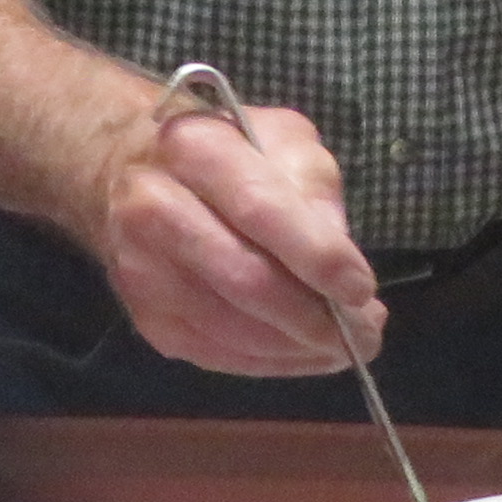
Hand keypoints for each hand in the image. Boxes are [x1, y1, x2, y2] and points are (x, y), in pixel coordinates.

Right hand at [89, 91, 378, 374]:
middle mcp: (155, 208)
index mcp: (194, 148)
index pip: (260, 208)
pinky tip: (304, 353)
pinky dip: (269, 361)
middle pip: (244, 280)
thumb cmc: (229, 153)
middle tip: (367, 334)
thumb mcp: (281, 139)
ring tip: (346, 345)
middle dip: (313, 317)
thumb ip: (314, 187)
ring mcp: (142, 269)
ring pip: (230, 328)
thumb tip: (340, 261)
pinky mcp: (145, 316)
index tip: (361, 288)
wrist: (133, 174)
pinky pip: (215, 353)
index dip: (316, 254)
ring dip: (297, 348)